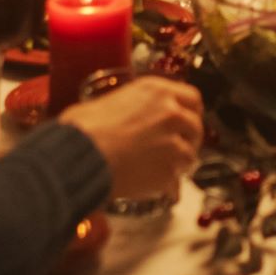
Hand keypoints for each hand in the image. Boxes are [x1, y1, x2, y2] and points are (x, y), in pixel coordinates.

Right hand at [59, 76, 205, 201]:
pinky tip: (150, 183)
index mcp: (156, 91)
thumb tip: (125, 117)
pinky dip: (167, 183)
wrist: (79, 156)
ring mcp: (173, 142)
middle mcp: (170, 113)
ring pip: (189, 155)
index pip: (192, 98)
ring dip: (178, 163)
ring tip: (159, 170)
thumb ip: (129, 107)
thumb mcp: (106, 102)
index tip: (186, 121)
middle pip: (196, 126)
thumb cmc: (82, 129)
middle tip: (177, 149)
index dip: (190, 112)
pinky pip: (175, 179)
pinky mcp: (169, 170)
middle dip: (189, 139)